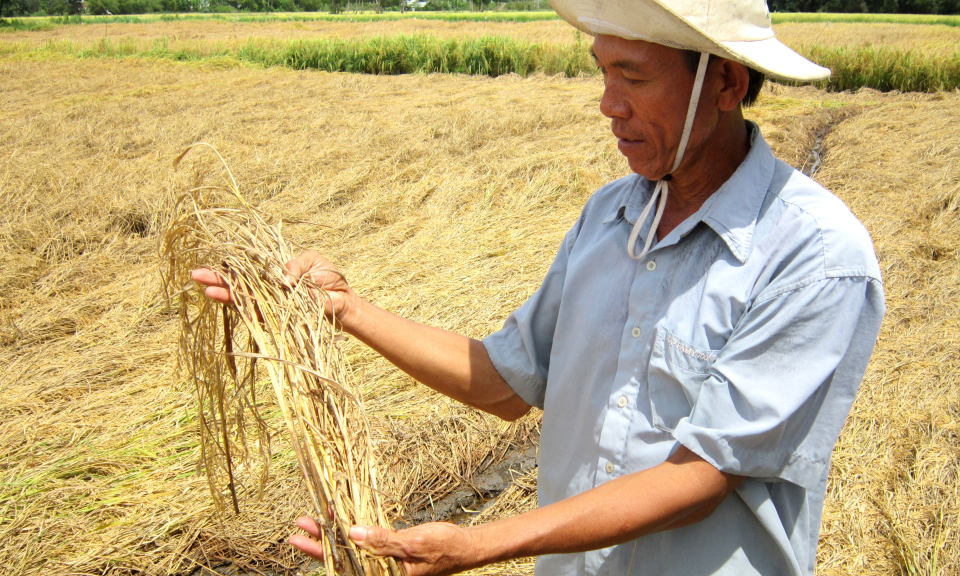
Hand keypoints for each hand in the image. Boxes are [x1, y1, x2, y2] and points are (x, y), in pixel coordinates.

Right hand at [191, 250, 355, 322]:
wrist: (344, 302)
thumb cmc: (329, 279)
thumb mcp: (311, 261)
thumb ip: (293, 265)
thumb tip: (281, 280)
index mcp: (274, 272)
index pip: (247, 267)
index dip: (230, 265)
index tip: (210, 261)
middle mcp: (269, 288)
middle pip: (239, 283)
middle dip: (218, 279)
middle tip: (196, 275)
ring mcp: (272, 303)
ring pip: (243, 298)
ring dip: (225, 294)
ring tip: (206, 289)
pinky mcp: (279, 317)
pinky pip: (258, 313)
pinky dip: (245, 308)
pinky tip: (228, 302)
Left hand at [289, 517, 480, 575]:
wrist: (465, 548)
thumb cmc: (443, 547)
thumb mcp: (414, 542)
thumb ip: (384, 541)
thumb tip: (354, 532)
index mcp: (384, 574)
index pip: (343, 564)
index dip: (319, 550)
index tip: (301, 536)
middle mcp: (380, 571)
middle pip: (341, 558)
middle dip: (319, 542)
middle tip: (298, 526)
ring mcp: (383, 563)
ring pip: (351, 551)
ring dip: (333, 536)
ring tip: (313, 521)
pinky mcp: (389, 555)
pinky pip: (364, 545)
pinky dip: (351, 533)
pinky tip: (341, 523)